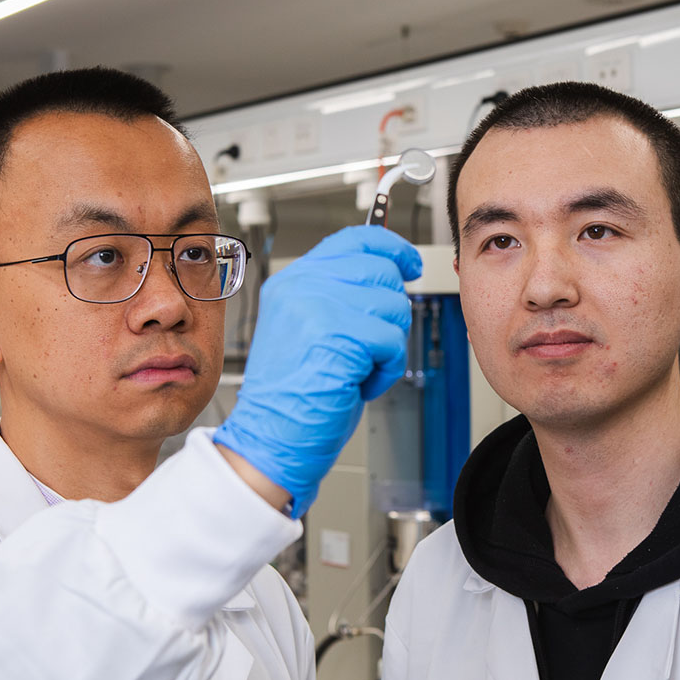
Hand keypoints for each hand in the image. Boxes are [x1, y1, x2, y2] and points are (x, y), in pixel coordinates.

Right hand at [214, 226, 421, 516]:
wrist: (270, 438)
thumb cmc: (292, 398)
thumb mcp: (308, 332)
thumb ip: (337, 297)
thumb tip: (388, 274)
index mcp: (292, 282)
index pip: (352, 240)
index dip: (390, 246)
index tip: (410, 262)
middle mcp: (302, 288)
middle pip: (380, 270)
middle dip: (391, 312)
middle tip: (373, 345)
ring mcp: (318, 308)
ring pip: (392, 306)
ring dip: (387, 346)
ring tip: (356, 369)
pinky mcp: (338, 335)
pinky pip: (392, 341)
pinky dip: (386, 370)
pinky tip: (359, 383)